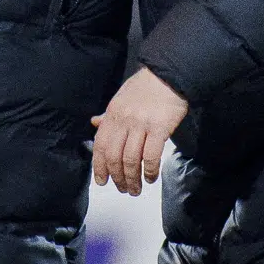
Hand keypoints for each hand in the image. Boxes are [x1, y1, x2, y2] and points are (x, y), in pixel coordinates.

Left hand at [91, 67, 188, 196]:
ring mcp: (141, 124)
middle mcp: (124, 120)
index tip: (101, 181)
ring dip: (132, 178)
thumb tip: (95, 123)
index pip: (100, 145)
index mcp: (113, 113)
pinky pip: (151, 156)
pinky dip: (149, 171)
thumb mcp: (121, 98)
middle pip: (114, 156)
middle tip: (122, 189)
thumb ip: (109, 115)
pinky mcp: (159, 128)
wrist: (168, 75)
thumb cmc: (145, 87)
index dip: (99, 166)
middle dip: (117, 177)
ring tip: (135, 189)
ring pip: (131, 159)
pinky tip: (150, 178)